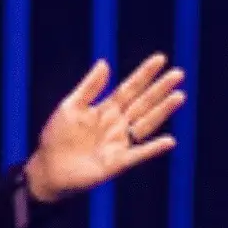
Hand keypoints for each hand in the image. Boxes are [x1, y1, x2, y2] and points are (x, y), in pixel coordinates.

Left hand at [22, 55, 186, 202]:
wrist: (48, 169)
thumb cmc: (56, 138)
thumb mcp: (70, 107)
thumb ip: (89, 87)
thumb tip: (105, 62)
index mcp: (106, 109)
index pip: (130, 88)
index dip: (145, 74)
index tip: (161, 59)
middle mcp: (118, 124)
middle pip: (143, 103)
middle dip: (160, 89)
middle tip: (178, 74)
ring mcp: (120, 142)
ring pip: (146, 123)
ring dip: (163, 111)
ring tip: (179, 96)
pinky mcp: (118, 162)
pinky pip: (139, 154)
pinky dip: (154, 148)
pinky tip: (169, 141)